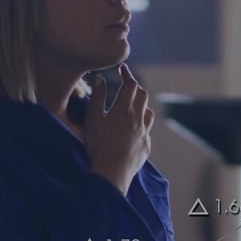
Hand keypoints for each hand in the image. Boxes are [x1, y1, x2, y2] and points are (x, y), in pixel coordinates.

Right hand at [86, 63, 153, 194]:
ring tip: (132, 104)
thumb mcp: (93, 119)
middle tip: (125, 84)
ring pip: (148, 111)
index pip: (130, 84)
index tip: (122, 68)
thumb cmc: (98, 144)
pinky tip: (135, 128)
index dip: (127, 74)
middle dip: (135, 87)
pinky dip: (142, 123)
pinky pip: (147, 130)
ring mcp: (144, 132)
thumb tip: (100, 78)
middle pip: (142, 95)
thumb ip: (97, 97)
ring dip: (141, 104)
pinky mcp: (146, 145)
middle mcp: (138, 118)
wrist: (112, 172)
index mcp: (124, 108)